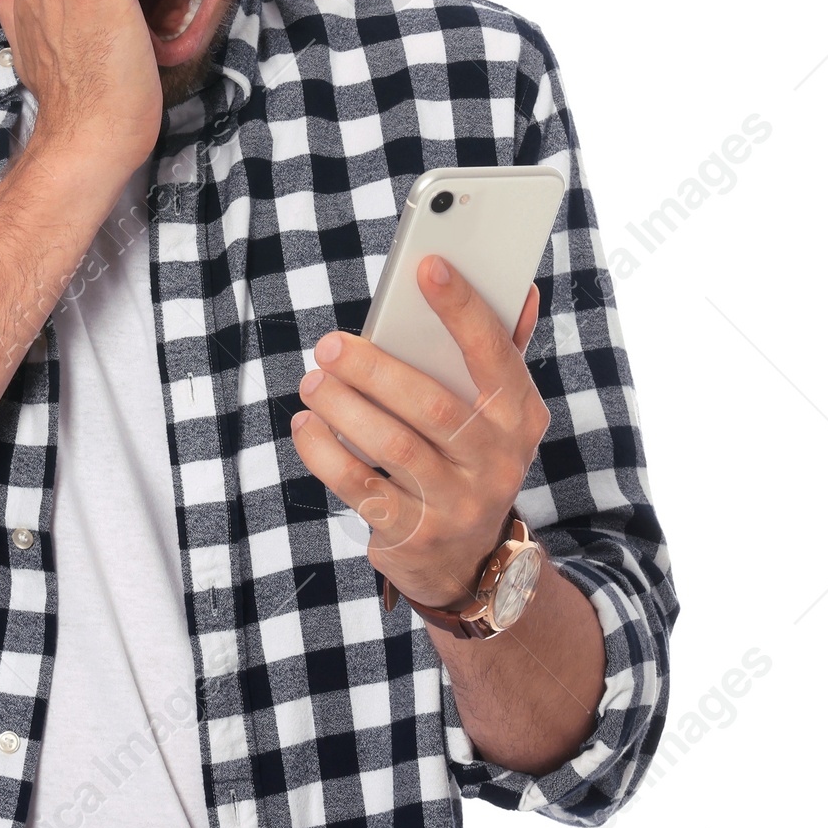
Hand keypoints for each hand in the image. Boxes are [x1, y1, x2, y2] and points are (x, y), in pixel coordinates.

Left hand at [290, 257, 548, 609]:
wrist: (468, 561)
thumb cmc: (469, 460)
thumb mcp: (498, 415)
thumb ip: (501, 352)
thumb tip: (521, 288)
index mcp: (520, 416)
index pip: (496, 354)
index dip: (463, 309)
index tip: (428, 265)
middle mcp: (496, 461)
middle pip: (432, 405)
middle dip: (374, 369)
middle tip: (329, 345)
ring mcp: (455, 503)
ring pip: (392, 446)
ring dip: (343, 408)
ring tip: (313, 382)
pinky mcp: (412, 534)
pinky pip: (358, 486)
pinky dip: (323, 451)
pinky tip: (306, 424)